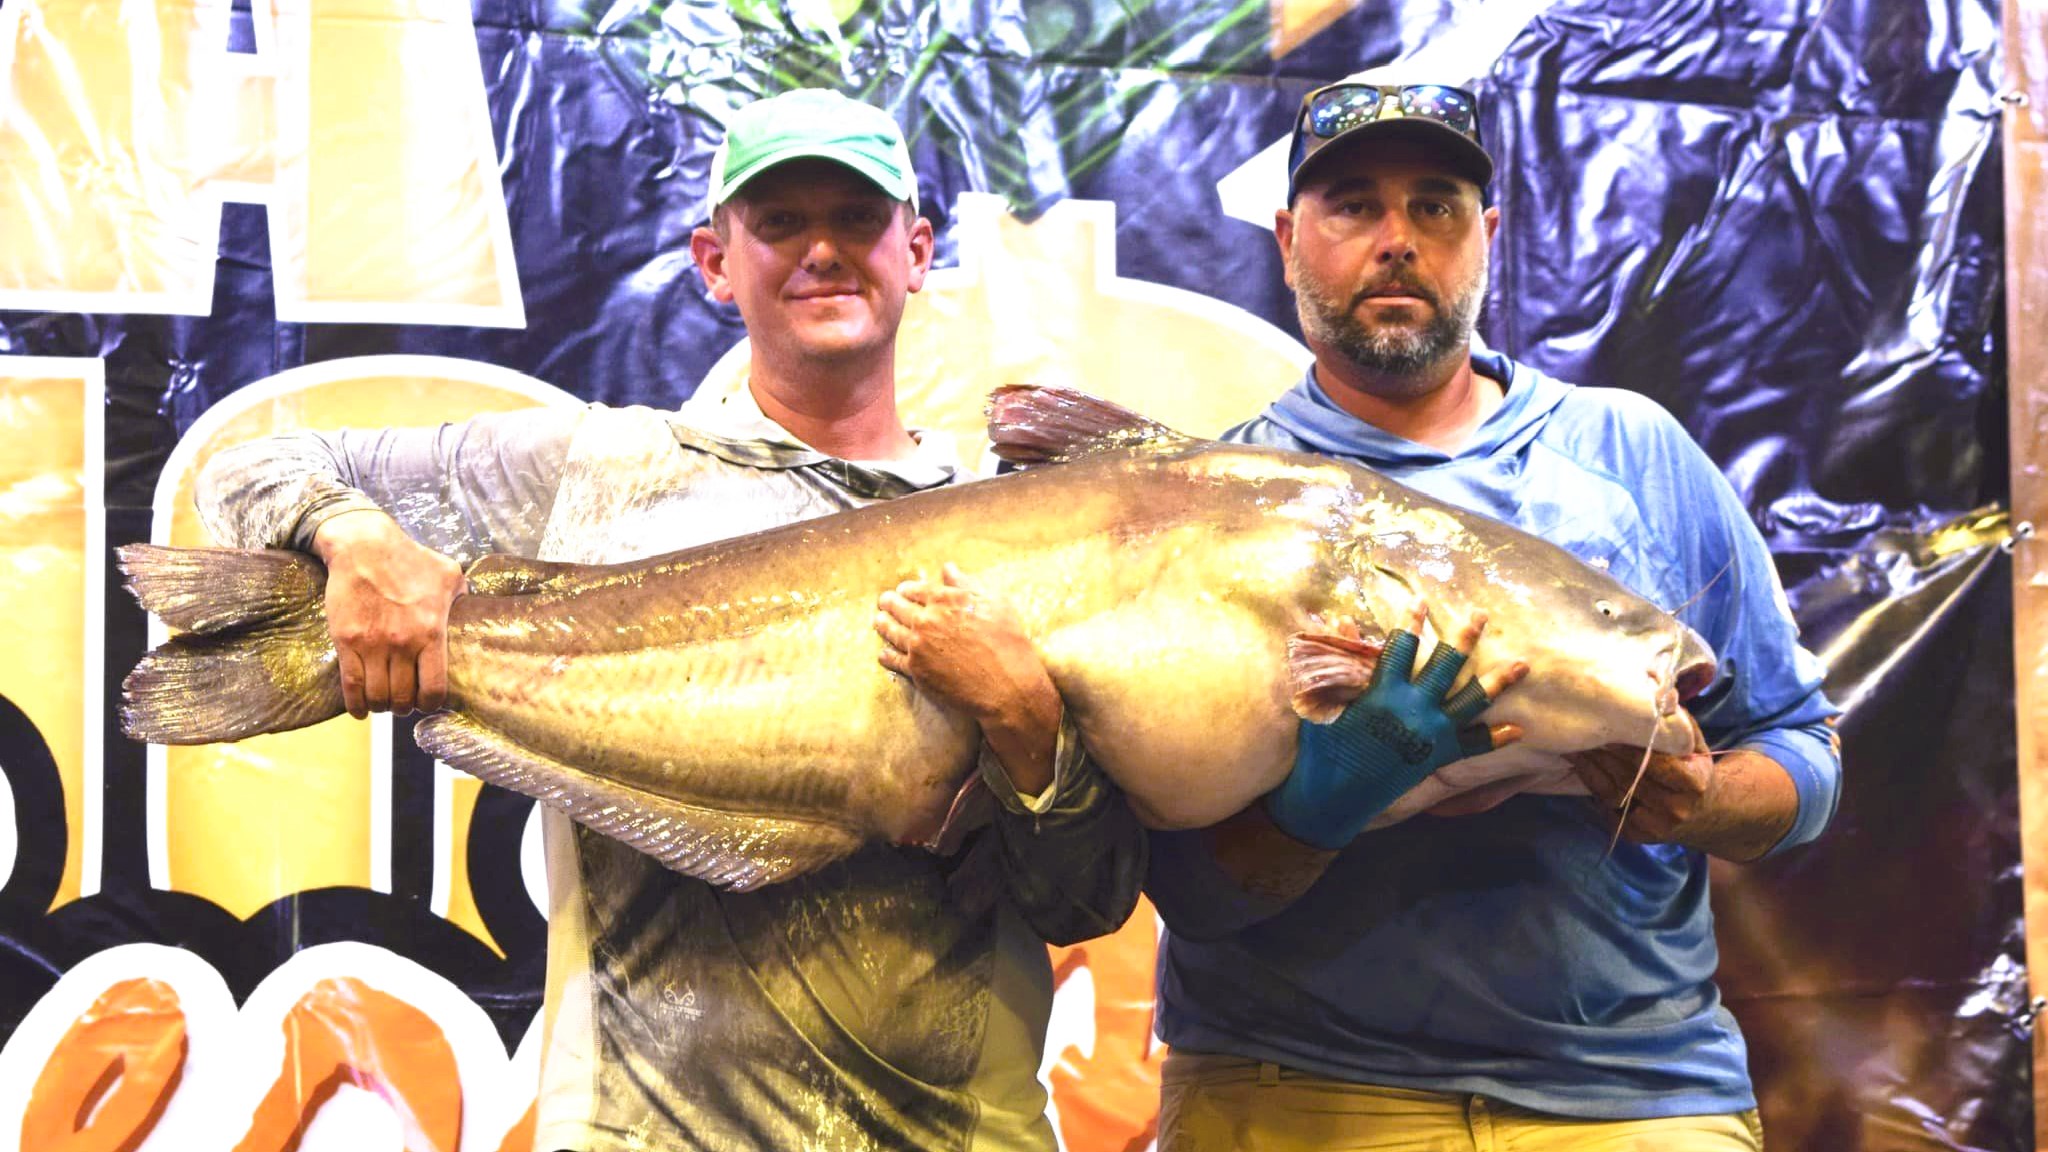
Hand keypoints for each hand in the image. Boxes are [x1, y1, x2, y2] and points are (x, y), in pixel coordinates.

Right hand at [312, 509, 465, 717]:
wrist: (363, 545)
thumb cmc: (409, 557)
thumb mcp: (448, 573)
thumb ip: (463, 597)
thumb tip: (476, 610)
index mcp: (430, 632)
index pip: (434, 689)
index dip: (431, 703)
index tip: (428, 702)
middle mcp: (402, 643)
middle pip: (403, 698)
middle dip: (405, 708)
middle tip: (405, 704)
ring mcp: (371, 645)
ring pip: (377, 695)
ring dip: (382, 706)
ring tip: (385, 703)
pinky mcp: (346, 641)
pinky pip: (350, 685)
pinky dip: (356, 705)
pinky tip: (361, 710)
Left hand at [875, 563, 1060, 793]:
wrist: (1006, 686)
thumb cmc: (1008, 642)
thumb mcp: (996, 604)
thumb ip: (967, 585)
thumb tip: (948, 569)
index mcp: (944, 600)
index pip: (916, 589)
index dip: (907, 588)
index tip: (903, 589)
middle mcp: (926, 620)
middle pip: (898, 607)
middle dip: (890, 602)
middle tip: (884, 601)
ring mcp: (918, 646)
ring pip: (891, 631)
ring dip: (883, 623)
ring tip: (878, 620)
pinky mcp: (916, 670)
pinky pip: (893, 660)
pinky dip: (886, 654)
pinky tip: (883, 653)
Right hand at [1266, 605, 1526, 849]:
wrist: (1333, 798)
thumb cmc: (1322, 748)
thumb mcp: (1325, 700)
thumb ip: (1341, 660)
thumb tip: (1343, 621)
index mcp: (1383, 691)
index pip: (1401, 646)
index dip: (1410, 622)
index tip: (1420, 600)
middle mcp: (1414, 708)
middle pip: (1447, 664)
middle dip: (1466, 637)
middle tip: (1481, 615)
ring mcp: (1431, 733)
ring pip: (1473, 700)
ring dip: (1499, 680)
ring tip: (1522, 664)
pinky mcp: (1438, 757)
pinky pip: (1473, 746)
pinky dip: (1495, 737)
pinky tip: (1517, 728)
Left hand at [1566, 711, 1716, 846]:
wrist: (1702, 814)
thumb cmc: (1694, 770)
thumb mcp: (1695, 745)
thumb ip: (1678, 722)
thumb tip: (1659, 692)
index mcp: (1692, 783)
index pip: (1650, 759)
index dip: (1625, 742)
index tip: (1604, 723)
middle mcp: (1674, 808)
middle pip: (1627, 774)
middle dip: (1602, 751)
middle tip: (1579, 729)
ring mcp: (1654, 825)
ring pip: (1611, 791)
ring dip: (1588, 766)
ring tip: (1571, 744)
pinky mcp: (1636, 836)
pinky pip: (1606, 806)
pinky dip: (1592, 784)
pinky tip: (1578, 765)